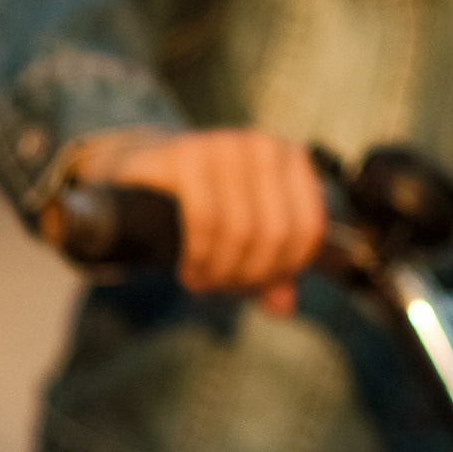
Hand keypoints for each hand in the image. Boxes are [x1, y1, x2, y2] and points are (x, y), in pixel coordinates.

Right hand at [64, 128, 325, 314]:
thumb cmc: (205, 204)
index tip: (255, 286)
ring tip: (203, 281)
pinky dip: (199, 257)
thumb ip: (272, 270)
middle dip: (247, 274)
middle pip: (274, 234)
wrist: (145, 170)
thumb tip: (284, 306)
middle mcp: (262, 146)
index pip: (307, 229)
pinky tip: (189, 268)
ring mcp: (224, 145)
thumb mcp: (245, 236)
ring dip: (220, 271)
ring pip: (240, 231)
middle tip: (221, 288)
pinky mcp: (186, 154)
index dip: (284, 270)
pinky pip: (205, 221)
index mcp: (291, 159)